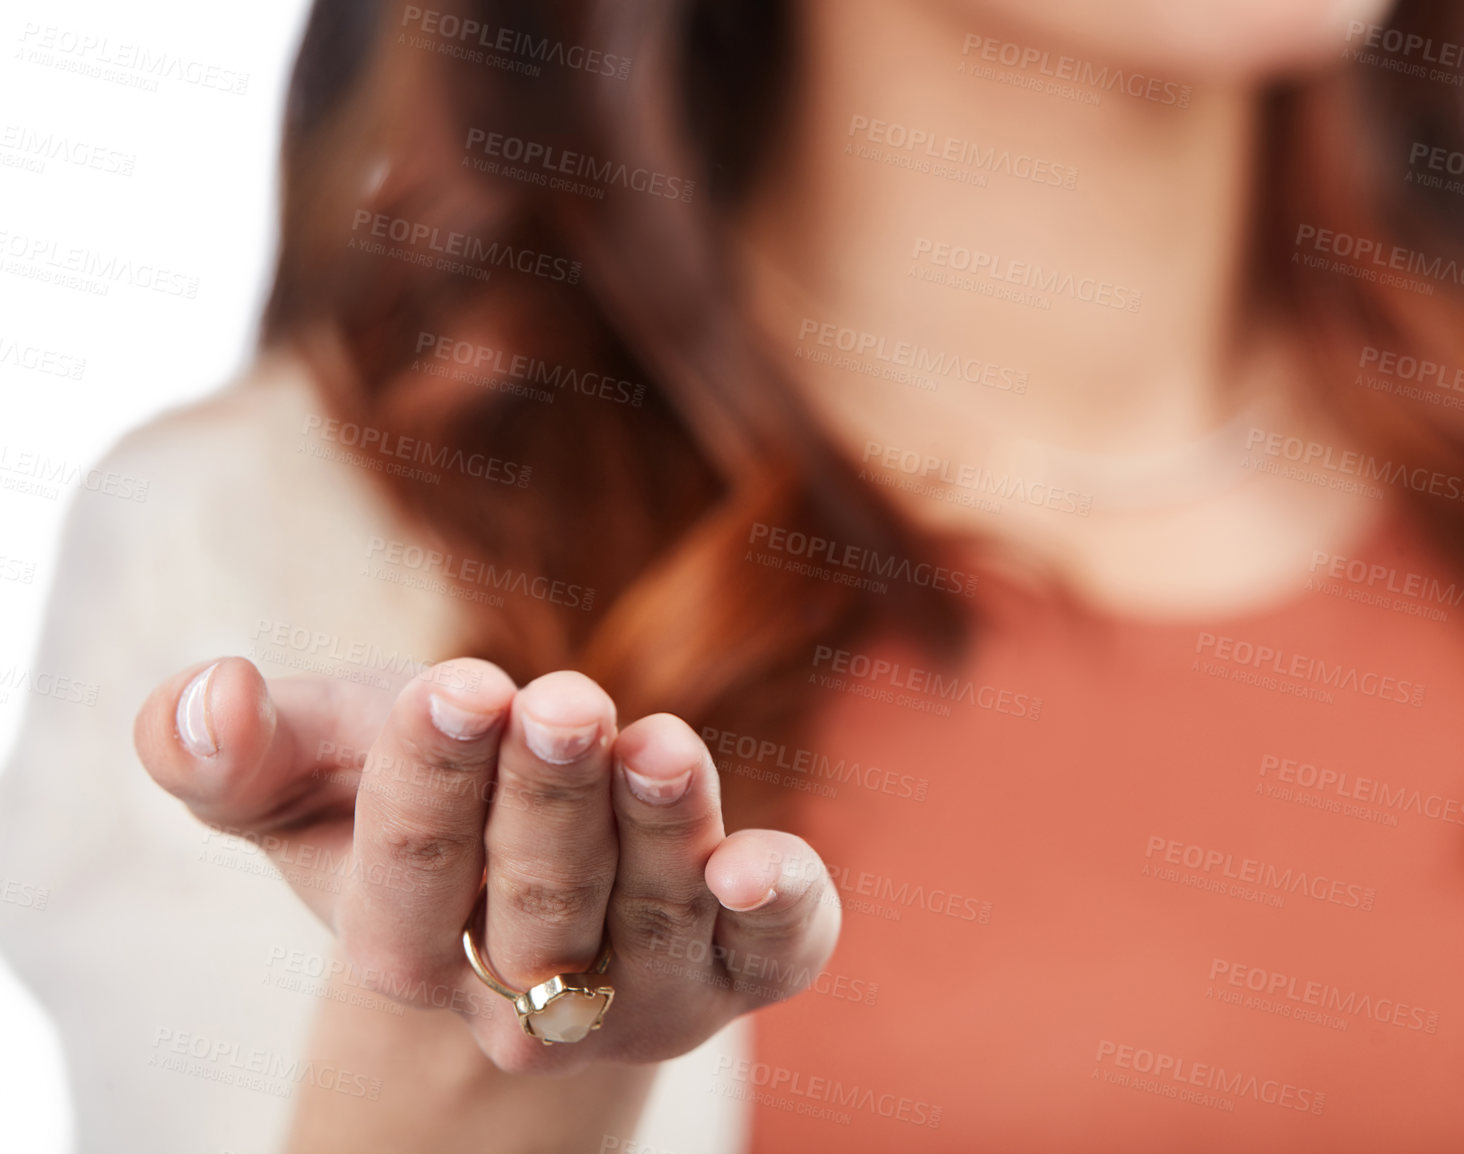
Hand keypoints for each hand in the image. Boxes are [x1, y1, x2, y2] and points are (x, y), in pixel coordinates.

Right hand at [134, 657, 840, 1072]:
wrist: (519, 889)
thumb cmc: (407, 804)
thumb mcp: (312, 776)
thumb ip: (234, 753)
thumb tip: (202, 695)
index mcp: (403, 948)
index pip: (408, 873)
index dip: (434, 780)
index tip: (460, 686)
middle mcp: (524, 995)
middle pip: (539, 898)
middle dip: (552, 798)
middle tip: (567, 702)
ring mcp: (642, 989)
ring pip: (653, 918)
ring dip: (660, 832)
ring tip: (660, 746)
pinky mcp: (743, 966)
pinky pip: (775, 956)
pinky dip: (779, 916)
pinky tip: (763, 865)